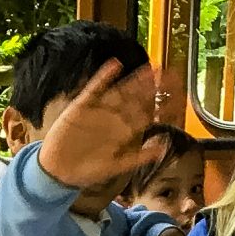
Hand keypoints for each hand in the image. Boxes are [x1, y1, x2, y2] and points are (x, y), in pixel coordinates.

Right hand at [38, 60, 167, 193]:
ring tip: (149, 68)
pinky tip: (115, 64)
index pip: (145, 114)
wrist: (58, 171)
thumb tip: (163, 148)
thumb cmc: (87, 171)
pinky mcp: (81, 105)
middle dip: (151, 87)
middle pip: (136, 98)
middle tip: (168, 73)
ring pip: (120, 90)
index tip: (176, 92)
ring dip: (134, 79)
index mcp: (123, 132)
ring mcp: (98, 110)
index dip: (160, 103)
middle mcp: (113, 118)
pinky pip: (94, 87)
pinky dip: (104, 76)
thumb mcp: (115, 167)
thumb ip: (138, 157)